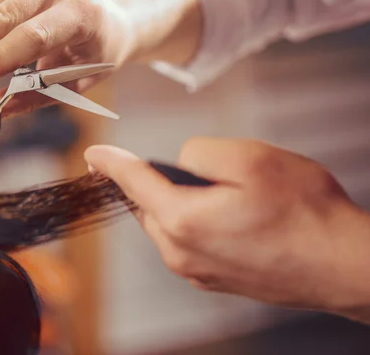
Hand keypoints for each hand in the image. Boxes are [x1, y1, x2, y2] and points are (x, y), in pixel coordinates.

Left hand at [84, 138, 369, 321]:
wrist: (341, 265)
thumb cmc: (303, 212)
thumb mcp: (251, 159)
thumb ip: (199, 153)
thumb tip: (178, 163)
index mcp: (181, 220)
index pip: (133, 183)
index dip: (112, 163)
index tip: (93, 155)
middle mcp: (180, 252)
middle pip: (149, 205)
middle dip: (161, 182)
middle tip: (207, 173)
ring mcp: (196, 271)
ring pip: (168, 223)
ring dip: (181, 203)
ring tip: (230, 198)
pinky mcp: (213, 280)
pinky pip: (187, 242)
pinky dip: (195, 223)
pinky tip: (234, 219)